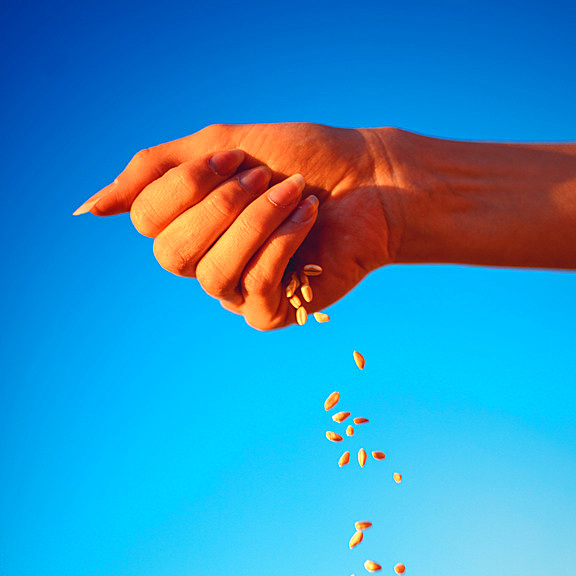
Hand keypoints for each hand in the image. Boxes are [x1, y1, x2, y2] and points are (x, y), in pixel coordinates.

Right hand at [76, 123, 397, 329]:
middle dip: (217, 206)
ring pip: (213, 270)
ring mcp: (236, 292)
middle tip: (261, 177)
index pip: (147, 220)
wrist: (369, 181)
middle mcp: (204, 263)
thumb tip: (90, 209)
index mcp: (188, 222)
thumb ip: (155, 172)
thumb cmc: (300, 159)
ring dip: (255, 222)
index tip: (232, 157)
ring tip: (292, 193)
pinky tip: (309, 216)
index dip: (184, 186)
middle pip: (170, 252)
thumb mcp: (221, 148)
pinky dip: (283, 241)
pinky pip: (257, 282)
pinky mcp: (272, 312)